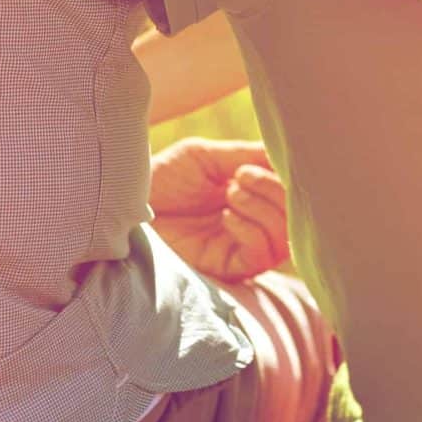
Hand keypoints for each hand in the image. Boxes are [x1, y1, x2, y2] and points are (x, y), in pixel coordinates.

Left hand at [149, 137, 289, 281]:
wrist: (126, 203)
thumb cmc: (163, 177)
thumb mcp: (206, 157)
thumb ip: (246, 154)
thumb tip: (285, 154)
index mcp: (251, 193)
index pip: (291, 190)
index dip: (286, 174)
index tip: (261, 159)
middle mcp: (251, 221)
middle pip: (294, 216)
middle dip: (275, 190)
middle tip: (243, 175)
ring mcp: (241, 246)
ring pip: (283, 237)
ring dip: (263, 208)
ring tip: (232, 192)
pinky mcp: (228, 267)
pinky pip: (260, 256)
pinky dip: (251, 230)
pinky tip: (227, 215)